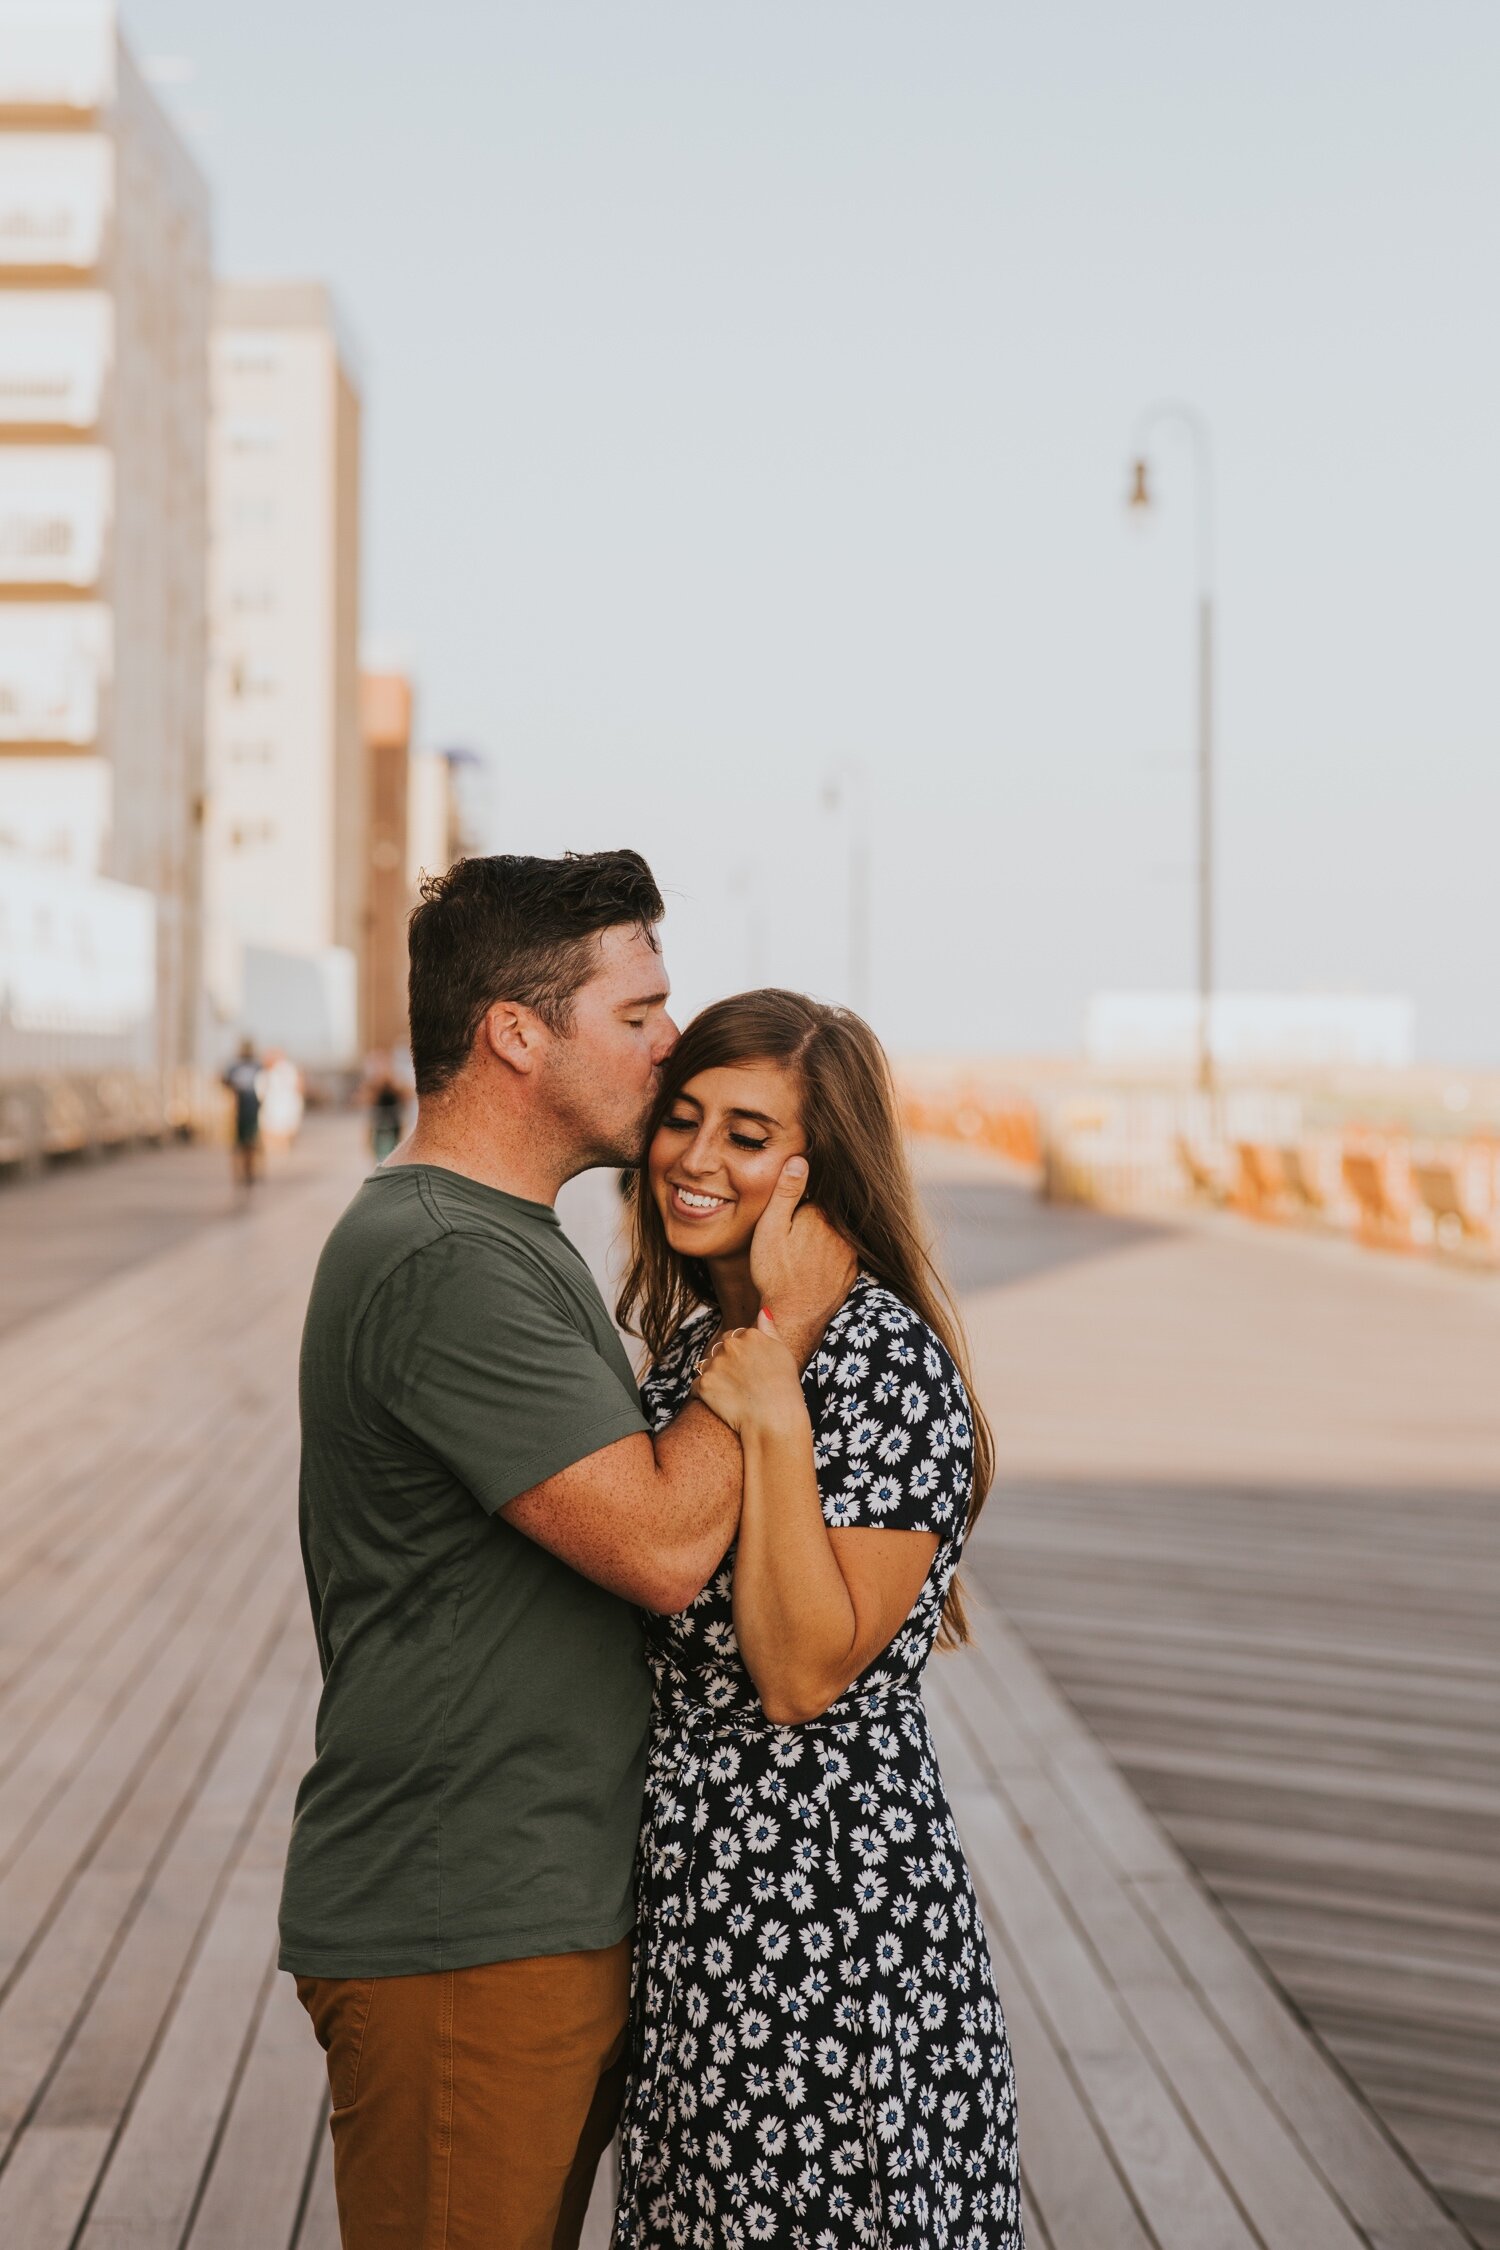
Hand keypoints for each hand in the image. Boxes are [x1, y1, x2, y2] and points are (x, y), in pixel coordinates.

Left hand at [693, 1312, 806, 1436]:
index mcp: (749, 1334)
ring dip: (715, 1377)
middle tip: (742, 1384)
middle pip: (719, 1349)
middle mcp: (730, 1345)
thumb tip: (761, 1312)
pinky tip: (721, 1404)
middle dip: (726, 1363)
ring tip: (732, 1395)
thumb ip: (769, 1330)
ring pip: (707, 1366)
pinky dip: (704, 1394)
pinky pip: (697, 1386)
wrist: (775, 1420)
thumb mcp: (783, 1352)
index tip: (751, 1371)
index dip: (742, 1355)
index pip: (736, 1337)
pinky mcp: (703, 1385)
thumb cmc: (784, 1388)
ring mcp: (715, 1364)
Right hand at [748, 1159, 856, 1365]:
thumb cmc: (776, 1274)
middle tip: (791, 1242)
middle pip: (826, 1213)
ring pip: (835, 1234)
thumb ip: (786, 1193)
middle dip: (811, 1219)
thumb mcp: (771, 1229)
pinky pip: (842, 1254)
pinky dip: (830, 1257)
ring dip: (822, 1238)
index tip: (787, 1217)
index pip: (813, 1194)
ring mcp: (851, 1251)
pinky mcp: (852, 1271)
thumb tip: (800, 1158)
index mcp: (821, 1213)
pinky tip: (812, 1268)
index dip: (797, 1202)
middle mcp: (842, 1229)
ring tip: (800, 1256)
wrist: (795, 1319)